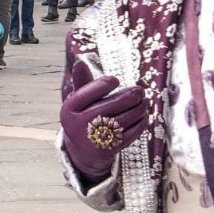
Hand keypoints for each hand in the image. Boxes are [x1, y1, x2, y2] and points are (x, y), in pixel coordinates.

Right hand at [60, 62, 147, 180]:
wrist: (82, 149)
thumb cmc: (83, 116)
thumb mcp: (78, 101)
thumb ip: (83, 82)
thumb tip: (80, 62)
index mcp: (69, 109)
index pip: (88, 92)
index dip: (103, 84)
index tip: (115, 80)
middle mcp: (79, 125)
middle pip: (110, 106)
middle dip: (129, 96)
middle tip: (140, 90)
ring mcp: (94, 139)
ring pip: (123, 119)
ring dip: (138, 108)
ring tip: (144, 101)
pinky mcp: (109, 149)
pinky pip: (130, 133)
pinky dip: (140, 122)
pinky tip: (143, 115)